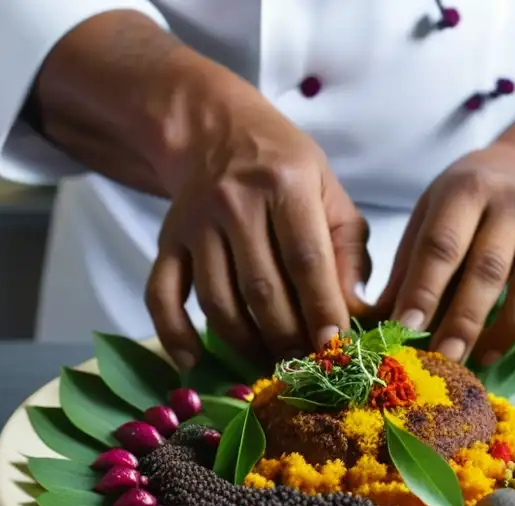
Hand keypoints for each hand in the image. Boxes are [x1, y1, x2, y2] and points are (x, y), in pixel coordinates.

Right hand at [145, 73, 369, 369]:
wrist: (216, 130)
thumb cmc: (285, 169)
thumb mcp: (330, 193)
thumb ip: (348, 251)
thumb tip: (352, 313)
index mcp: (285, 185)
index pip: (306, 259)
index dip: (322, 309)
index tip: (335, 347)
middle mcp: (235, 202)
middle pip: (262, 288)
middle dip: (288, 337)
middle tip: (307, 367)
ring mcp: (195, 224)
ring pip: (218, 301)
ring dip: (246, 345)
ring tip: (271, 367)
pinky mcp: (167, 243)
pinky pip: (162, 297)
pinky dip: (174, 336)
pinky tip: (195, 364)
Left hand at [377, 143, 514, 368]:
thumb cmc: (464, 215)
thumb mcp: (427, 223)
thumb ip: (405, 274)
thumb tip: (371, 329)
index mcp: (466, 192)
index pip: (442, 245)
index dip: (424, 290)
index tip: (406, 329)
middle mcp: (514, 205)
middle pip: (489, 269)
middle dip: (463, 320)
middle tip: (444, 359)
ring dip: (505, 332)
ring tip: (479, 360)